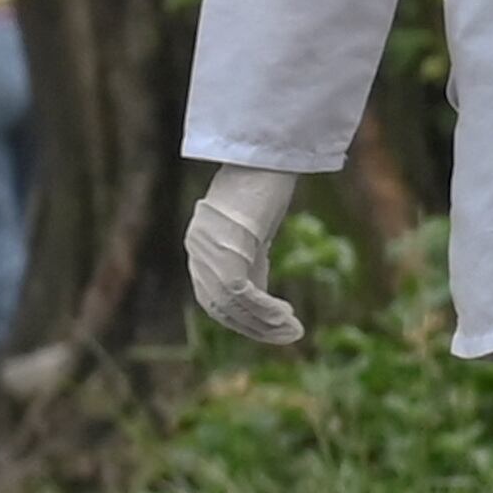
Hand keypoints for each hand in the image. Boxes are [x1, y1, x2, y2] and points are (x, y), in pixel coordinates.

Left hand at [184, 164, 305, 346]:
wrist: (264, 156)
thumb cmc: (263, 186)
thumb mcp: (252, 228)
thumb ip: (247, 257)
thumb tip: (253, 289)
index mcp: (200, 244)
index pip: (211, 297)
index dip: (239, 319)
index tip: (266, 329)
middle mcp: (199, 248)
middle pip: (219, 305)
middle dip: (253, 327)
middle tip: (285, 336)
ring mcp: (209, 250)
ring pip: (232, 303)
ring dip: (264, 323)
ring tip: (293, 330)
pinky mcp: (227, 249)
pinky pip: (243, 293)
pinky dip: (266, 310)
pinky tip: (287, 316)